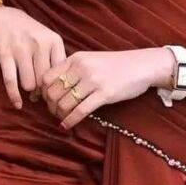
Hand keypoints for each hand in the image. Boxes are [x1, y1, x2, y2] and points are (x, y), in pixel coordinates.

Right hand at [0, 6, 66, 107]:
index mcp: (54, 41)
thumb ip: (56, 63)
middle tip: (42, 94)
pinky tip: (18, 104)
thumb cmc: (33, 36)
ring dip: (29, 89)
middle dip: (44, 91)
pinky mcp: (5, 54)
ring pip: (29, 84)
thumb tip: (57, 93)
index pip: (61, 72)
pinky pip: (11, 81)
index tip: (56, 93)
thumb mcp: (50, 42)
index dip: (59, 87)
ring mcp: (22, 49)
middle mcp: (39, 44)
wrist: (7, 19)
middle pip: (45, 81)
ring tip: (30, 87)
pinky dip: (14, 96)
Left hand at [40, 48, 172, 129]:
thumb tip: (53, 87)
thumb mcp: (91, 59)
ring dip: (59, 114)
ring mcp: (93, 81)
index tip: (46, 99)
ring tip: (62, 118)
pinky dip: (70, 121)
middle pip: (52, 91)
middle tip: (54, 112)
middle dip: (50, 105)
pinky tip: (67, 126)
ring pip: (64, 103)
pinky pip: (80, 111)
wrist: (143, 65)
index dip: (42, 91)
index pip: (47, 76)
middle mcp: (82, 68)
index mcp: (76, 58)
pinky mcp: (104, 94)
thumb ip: (73, 69)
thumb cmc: (116, 65)